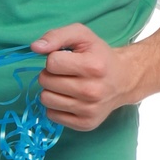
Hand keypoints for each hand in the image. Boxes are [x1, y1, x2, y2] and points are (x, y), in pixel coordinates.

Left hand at [30, 22, 146, 131]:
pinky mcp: (86, 124)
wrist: (124, 79)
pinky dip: (56, 106)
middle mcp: (92, 91)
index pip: (51, 62)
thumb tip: (35, 47)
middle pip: (46, 81)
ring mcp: (89, 110)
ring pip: (46, 99)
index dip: (55, 58)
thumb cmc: (99, 55)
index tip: (67, 59)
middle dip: (51, 74)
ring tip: (67, 85)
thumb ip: (56, 36)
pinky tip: (70, 98)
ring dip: (52, 90)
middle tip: (66, 73)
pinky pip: (52, 115)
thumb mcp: (81, 36)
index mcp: (93, 66)